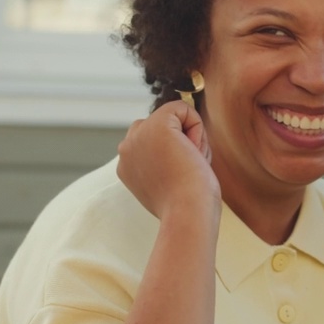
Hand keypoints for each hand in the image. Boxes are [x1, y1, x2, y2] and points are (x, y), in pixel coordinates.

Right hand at [117, 101, 220, 219]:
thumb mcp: (168, 181)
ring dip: (190, 137)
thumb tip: (184, 141)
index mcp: (127, 165)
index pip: (153, 141)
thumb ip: (164, 161)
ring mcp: (138, 135)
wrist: (187, 214)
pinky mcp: (156, 125)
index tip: (177, 179)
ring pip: (173, 117)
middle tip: (185, 170)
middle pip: (162, 126)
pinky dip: (197, 126)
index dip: (174, 154)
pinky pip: (183, 108)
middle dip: (181, 142)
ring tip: (188, 164)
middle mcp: (126, 149)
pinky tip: (192, 151)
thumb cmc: (187, 207)